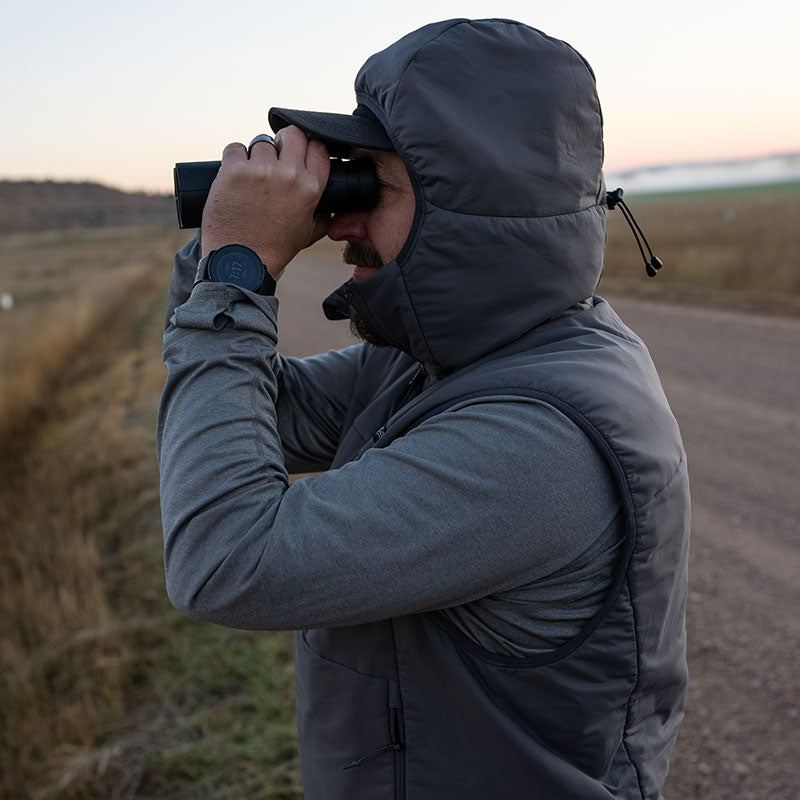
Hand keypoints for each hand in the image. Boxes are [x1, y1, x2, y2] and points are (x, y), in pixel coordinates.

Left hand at [200, 126, 330, 278]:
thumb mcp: (308, 234)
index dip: (307, 148)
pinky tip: (234, 175)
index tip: (297, 155)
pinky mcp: (233, 171)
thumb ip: (323, 218)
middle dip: (284, 142)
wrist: (241, 263)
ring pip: (262, 142)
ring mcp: (260, 171)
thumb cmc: (274, 250)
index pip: (318, 147)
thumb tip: (330, 210)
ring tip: (251, 175)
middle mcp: (289, 176)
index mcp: (311, 188)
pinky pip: (235, 148)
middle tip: (275, 156)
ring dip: (256, 154)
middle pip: (293, 134)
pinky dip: (234, 158)